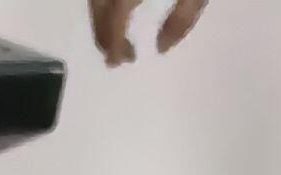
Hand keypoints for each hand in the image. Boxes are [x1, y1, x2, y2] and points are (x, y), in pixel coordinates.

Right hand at [88, 0, 215, 61]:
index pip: (116, 17)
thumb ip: (182, 19)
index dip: (115, 43)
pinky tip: (117, 12)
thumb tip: (161, 48)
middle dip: (102, 34)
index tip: (118, 63)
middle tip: (115, 57)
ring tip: (115, 38)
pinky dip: (104, 4)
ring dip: (100, 19)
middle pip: (98, 6)